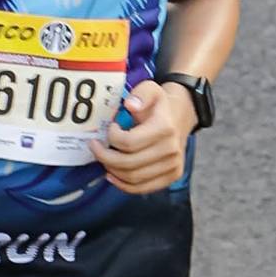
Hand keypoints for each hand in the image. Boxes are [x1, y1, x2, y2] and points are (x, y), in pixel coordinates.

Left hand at [91, 76, 195, 193]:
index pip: (129, 142)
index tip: (110, 128)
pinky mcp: (172, 176)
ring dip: (112, 170)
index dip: (112, 137)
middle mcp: (172, 150)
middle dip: (105, 157)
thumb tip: (131, 105)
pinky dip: (123, 185)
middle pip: (129, 164)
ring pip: (133, 178)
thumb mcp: (150, 89)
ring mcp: (173, 165)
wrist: (180, 116)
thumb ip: (140, 94)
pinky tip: (112, 174)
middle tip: (95, 147)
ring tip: (103, 158)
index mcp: (165, 128)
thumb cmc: (159, 104)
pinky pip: (143, 188)